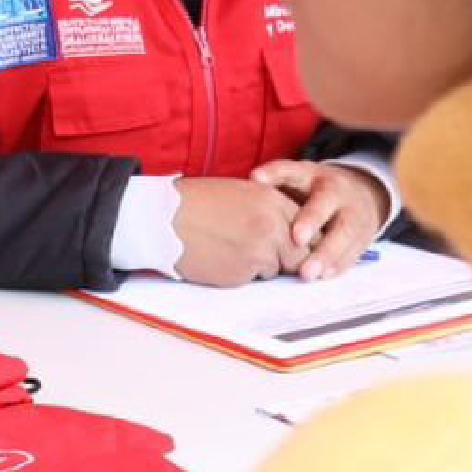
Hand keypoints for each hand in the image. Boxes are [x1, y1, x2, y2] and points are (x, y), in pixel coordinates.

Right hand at [168, 177, 307, 284]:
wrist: (163, 218)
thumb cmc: (196, 204)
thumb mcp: (241, 193)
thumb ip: (271, 210)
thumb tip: (292, 235)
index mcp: (272, 200)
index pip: (308, 228)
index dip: (303, 242)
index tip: (296, 249)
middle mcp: (273, 224)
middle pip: (303, 253)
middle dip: (290, 260)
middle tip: (267, 257)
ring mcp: (262, 248)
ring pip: (280, 268)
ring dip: (264, 266)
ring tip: (234, 250)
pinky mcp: (245, 270)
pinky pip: (256, 277)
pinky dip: (244, 273)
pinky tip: (223, 258)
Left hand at [249, 159, 388, 279]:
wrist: (363, 194)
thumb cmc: (316, 190)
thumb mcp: (297, 177)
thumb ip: (275, 180)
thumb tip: (251, 182)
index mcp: (312, 175)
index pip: (291, 170)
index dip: (274, 174)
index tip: (256, 179)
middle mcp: (336, 192)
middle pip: (324, 204)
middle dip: (311, 220)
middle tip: (297, 239)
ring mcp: (353, 214)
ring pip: (343, 233)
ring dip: (325, 254)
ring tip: (307, 272)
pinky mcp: (363, 236)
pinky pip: (353, 251)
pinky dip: (338, 265)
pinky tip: (324, 275)